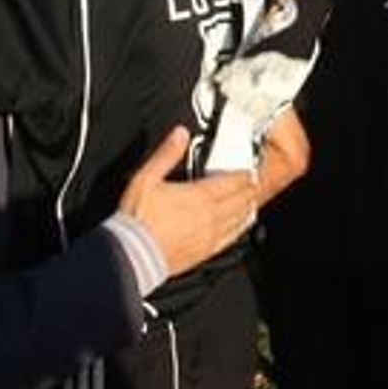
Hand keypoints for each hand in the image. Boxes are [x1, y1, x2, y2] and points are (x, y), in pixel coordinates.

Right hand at [118, 126, 260, 276]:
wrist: (132, 254)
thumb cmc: (137, 219)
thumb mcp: (146, 178)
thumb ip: (166, 154)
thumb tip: (179, 134)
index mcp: (199, 195)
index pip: (233, 182)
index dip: (244, 175)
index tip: (249, 171)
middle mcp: (210, 215)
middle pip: (241, 200)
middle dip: (250, 190)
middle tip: (254, 184)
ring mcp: (210, 235)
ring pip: (239, 219)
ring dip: (248, 208)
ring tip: (252, 202)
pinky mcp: (205, 251)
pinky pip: (231, 239)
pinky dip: (240, 230)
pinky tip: (241, 228)